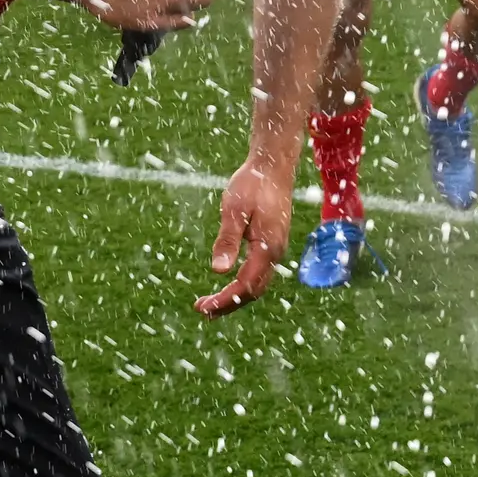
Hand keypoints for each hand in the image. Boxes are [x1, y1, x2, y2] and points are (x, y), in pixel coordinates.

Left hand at [198, 154, 296, 314]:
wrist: (274, 166)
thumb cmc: (253, 184)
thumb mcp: (234, 209)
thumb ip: (227, 240)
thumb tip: (218, 270)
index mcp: (267, 248)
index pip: (244, 287)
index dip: (224, 301)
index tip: (202, 308)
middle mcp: (276, 253)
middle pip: (253, 292)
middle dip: (228, 304)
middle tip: (201, 310)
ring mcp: (276, 249)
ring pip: (257, 285)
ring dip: (235, 297)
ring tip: (211, 304)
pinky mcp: (273, 244)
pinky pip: (259, 274)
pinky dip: (243, 285)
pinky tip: (228, 284)